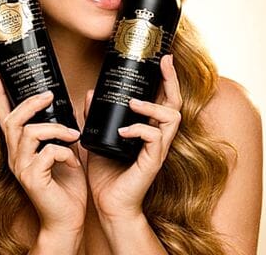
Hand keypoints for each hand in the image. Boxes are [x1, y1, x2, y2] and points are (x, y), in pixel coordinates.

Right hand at [0, 71, 87, 233]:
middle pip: (13, 120)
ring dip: (55, 129)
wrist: (68, 219)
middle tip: (50, 96)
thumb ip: (64, 132)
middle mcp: (16, 157)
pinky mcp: (31, 178)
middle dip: (31, 104)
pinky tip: (73, 162)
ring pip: (29, 133)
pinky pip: (46, 152)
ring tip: (72, 136)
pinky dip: (64, 153)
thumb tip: (76, 104)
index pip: (5, 118)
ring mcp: (21, 168)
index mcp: (21, 149)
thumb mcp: (67, 152)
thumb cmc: (67, 187)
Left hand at [83, 55, 183, 219]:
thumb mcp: (96, 139)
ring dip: (153, 106)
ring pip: (172, 117)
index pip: (163, 99)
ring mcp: (158, 149)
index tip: (161, 59)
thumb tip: (90, 93)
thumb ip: (95, 117)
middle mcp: (158, 137)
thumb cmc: (106, 175)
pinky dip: (139, 130)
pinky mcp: (153, 162)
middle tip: (163, 62)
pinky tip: (123, 131)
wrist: (108, 205)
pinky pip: (154, 138)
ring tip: (133, 103)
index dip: (165, 78)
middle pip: (175, 102)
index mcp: (149, 130)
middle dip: (171, 80)